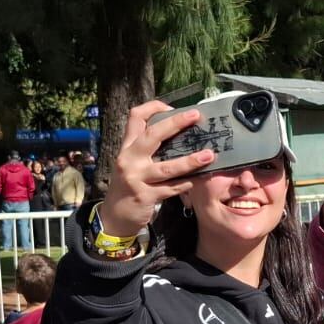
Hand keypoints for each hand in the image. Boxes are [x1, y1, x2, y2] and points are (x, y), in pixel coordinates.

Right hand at [98, 99, 213, 236]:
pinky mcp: (145, 196)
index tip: (172, 107)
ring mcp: (136, 178)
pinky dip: (186, 184)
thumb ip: (147, 149)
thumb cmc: (129, 186)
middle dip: (175, 123)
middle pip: (151, 135)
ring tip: (209, 155)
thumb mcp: (131, 163)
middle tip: (196, 116)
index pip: (135, 118)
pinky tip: (199, 179)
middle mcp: (129, 159)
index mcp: (127, 147)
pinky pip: (171, 188)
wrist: (114, 216)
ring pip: (166, 167)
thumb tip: (178, 135)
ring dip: (190, 161)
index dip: (153, 107)